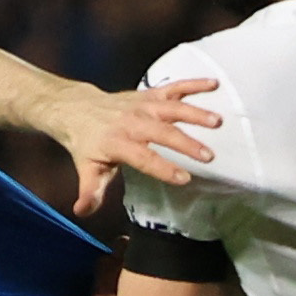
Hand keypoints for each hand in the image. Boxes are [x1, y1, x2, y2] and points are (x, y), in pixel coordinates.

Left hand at [42, 77, 220, 215]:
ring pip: (172, 108)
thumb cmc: (87, 143)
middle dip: (186, 143)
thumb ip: (90, 192)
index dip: (163, 168)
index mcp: (117, 142)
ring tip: (217, 121)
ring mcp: (143, 106)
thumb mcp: (86, 169)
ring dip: (195, 113)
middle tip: (208, 155)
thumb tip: (82, 211)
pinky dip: (194, 84)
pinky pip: (174, 87)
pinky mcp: (151, 94)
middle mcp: (132, 121)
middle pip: (162, 132)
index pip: (143, 157)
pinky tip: (214, 84)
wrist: (78, 108)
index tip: (184, 178)